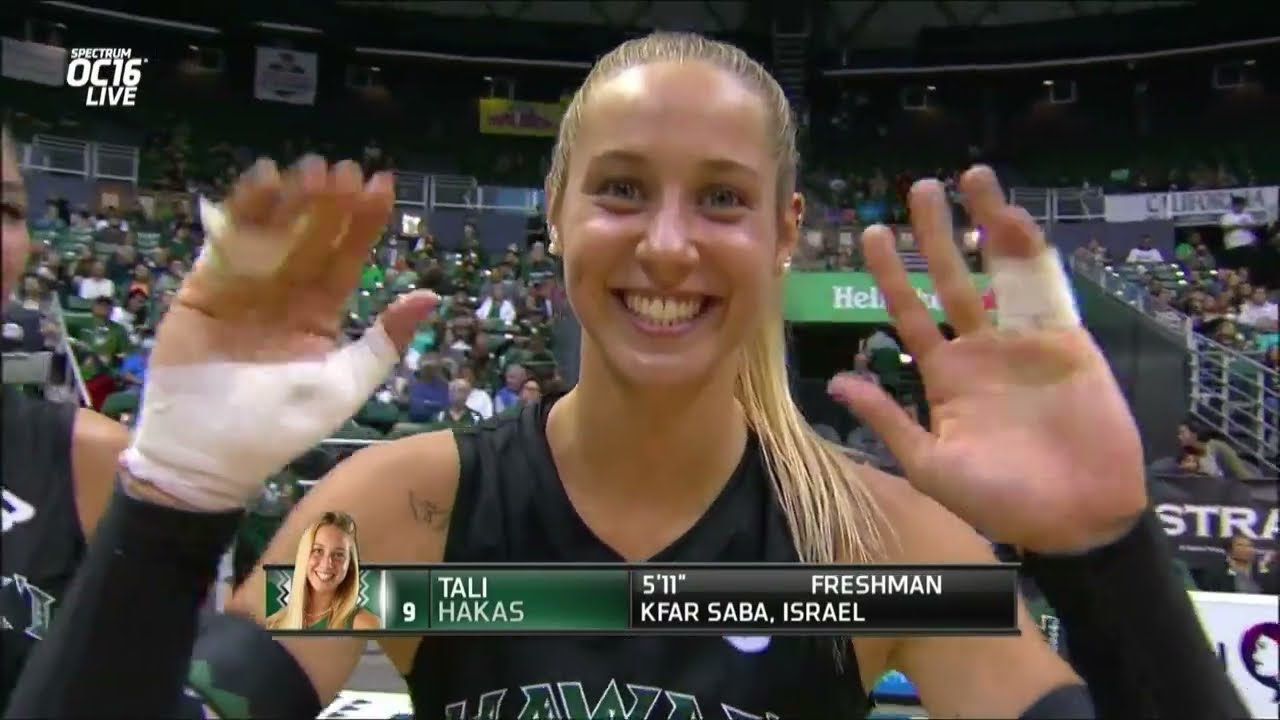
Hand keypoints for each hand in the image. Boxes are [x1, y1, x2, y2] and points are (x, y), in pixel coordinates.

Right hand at [128, 157, 435, 509]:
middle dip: (328, 202)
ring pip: (272, 231)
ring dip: (290, 199)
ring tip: (310, 170)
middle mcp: (285, 291)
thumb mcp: (344, 384)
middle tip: (344, 169)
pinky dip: (243, 212)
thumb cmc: (281, 427)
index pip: (347, 257)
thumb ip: (384, 341)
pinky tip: (264, 182)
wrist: (208, 457)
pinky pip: (226, 243)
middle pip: (311, 235)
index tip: (381, 185)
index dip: (363, 222)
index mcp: (320, 311)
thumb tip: (430, 295)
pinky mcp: (204, 287)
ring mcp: (244, 286)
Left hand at [830, 167, 1145, 552]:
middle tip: (917, 188)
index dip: (890, 275)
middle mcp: (980, 349)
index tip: (872, 233)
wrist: (1076, 519)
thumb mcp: (930, 465)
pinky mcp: (1066, 338)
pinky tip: (1011, 217)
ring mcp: (1023, 340)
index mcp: (944, 376)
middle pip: (950, 278)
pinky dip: (1030, 250)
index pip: (909, 314)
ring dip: (986, 225)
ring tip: (971, 178)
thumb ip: (888, 419)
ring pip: (999, 270)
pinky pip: (1045, 287)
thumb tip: (837, 383)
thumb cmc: (1001, 501)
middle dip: (934, 234)